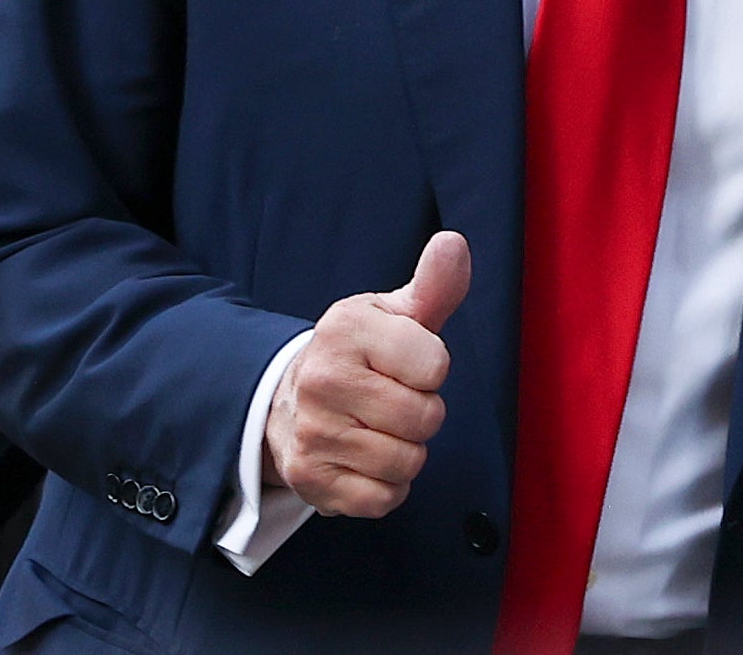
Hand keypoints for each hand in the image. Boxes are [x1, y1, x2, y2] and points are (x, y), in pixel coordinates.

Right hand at [264, 232, 469, 518]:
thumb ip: (433, 286)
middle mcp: (322, 379)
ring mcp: (313, 432)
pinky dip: (387, 486)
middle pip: (425, 418)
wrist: (287, 401)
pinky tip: (366, 460)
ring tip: (378, 429)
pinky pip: (383, 499)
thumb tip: (454, 244)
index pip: (435, 364)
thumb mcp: (394, 314)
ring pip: (407, 461)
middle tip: (392, 400)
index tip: (405, 364)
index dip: (431, 369)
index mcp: (346, 329)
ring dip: (407, 452)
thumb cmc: (359, 355)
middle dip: (422, 413)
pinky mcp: (310, 479)